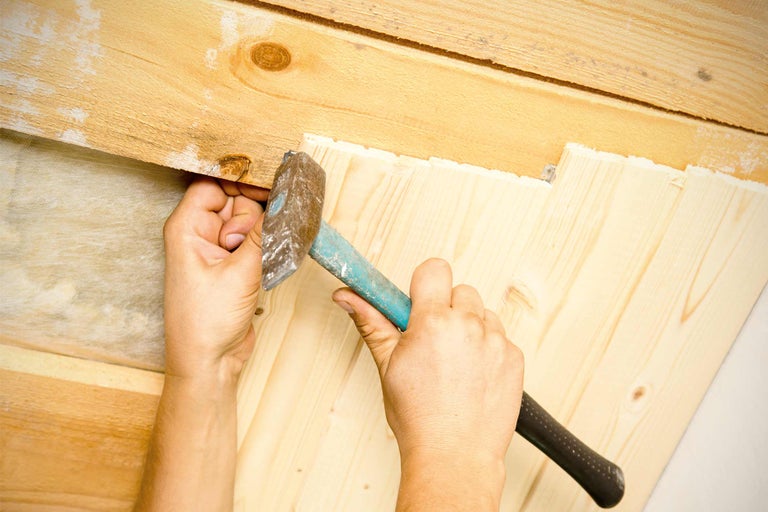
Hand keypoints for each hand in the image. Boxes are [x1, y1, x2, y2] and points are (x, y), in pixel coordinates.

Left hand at [162, 177, 267, 380]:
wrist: (210, 362)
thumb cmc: (206, 321)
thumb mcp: (240, 272)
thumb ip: (265, 233)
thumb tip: (286, 201)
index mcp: (187, 228)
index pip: (214, 184)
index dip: (240, 185)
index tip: (268, 190)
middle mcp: (199, 234)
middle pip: (235, 202)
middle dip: (252, 218)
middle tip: (246, 247)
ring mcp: (217, 251)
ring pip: (250, 223)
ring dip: (262, 237)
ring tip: (253, 264)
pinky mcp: (233, 266)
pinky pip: (255, 243)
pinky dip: (265, 249)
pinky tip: (265, 266)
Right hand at [332, 258, 523, 507]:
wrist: (454, 456)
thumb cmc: (418, 418)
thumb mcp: (387, 365)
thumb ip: (371, 322)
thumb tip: (348, 296)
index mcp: (433, 322)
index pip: (434, 269)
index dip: (424, 284)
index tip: (418, 302)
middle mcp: (468, 325)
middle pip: (459, 290)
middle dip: (446, 309)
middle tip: (433, 341)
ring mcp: (496, 342)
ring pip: (482, 313)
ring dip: (470, 328)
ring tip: (455, 362)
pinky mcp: (515, 358)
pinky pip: (501, 337)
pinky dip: (488, 349)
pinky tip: (472, 375)